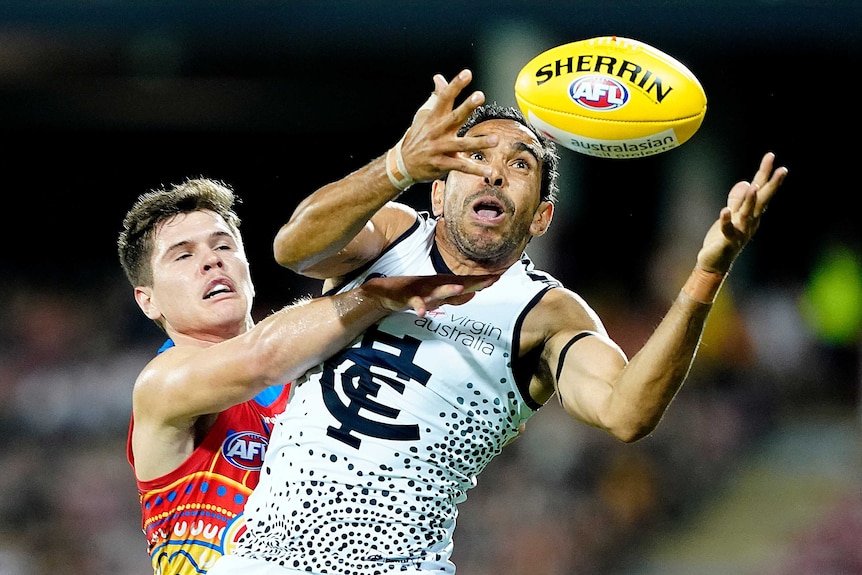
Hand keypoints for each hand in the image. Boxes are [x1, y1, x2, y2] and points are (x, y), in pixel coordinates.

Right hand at [362, 273, 499, 316]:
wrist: (388, 291)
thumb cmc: (415, 293)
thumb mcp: (438, 296)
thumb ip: (454, 296)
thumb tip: (473, 294)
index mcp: (442, 284)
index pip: (465, 282)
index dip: (481, 281)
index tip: (498, 278)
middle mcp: (435, 284)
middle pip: (457, 283)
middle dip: (473, 282)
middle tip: (490, 280)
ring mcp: (422, 290)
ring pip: (437, 290)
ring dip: (448, 289)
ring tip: (460, 289)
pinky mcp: (408, 297)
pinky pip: (414, 303)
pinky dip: (418, 307)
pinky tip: (422, 313)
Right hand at [396, 69, 498, 182]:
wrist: (403, 163)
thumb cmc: (418, 137)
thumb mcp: (423, 115)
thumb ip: (436, 97)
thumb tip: (439, 78)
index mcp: (433, 117)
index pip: (444, 98)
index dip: (455, 85)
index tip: (467, 74)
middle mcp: (437, 131)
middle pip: (454, 117)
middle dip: (467, 107)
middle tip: (480, 96)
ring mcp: (439, 148)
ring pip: (461, 145)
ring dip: (478, 143)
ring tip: (495, 140)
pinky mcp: (442, 164)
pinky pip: (461, 167)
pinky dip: (475, 170)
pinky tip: (489, 171)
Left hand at [697, 152, 787, 272]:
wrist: (715, 263)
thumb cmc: (724, 239)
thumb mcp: (732, 216)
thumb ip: (738, 200)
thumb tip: (747, 183)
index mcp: (751, 214)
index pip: (760, 190)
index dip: (765, 174)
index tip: (771, 156)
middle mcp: (749, 222)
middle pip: (762, 200)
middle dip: (772, 185)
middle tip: (783, 170)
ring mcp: (740, 232)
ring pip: (747, 214)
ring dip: (750, 201)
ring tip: (754, 187)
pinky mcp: (727, 241)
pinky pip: (727, 229)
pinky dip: (726, 220)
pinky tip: (724, 210)